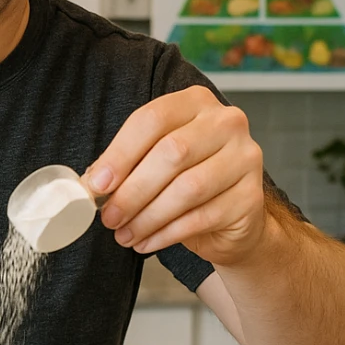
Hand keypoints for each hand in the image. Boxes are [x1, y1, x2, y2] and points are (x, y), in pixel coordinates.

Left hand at [85, 87, 266, 266]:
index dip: (120, 153)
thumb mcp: (155, 164)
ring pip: (187, 188)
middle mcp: (226, 123)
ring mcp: (245, 158)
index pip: (152, 119)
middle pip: (171, 153)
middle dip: (132, 190)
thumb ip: (127, 165)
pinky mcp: (250, 197)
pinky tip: (147, 241)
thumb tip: (93, 181)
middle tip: (109, 216)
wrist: (232, 218)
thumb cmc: (188, 183)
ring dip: (147, 216)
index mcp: (196, 103)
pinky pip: (201, 217)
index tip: (97, 184)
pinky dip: (166, 233)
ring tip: (125, 233)